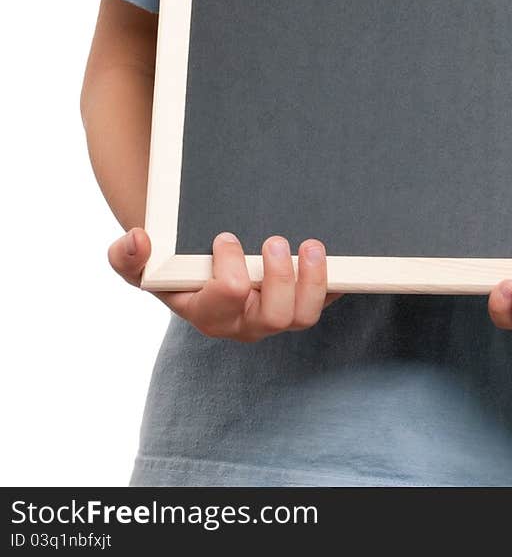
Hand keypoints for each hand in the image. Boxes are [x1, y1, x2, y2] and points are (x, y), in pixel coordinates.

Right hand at [108, 227, 344, 340]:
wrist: (197, 273)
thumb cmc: (170, 271)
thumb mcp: (141, 267)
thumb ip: (127, 258)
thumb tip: (138, 239)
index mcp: (208, 314)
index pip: (227, 300)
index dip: (230, 272)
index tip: (226, 238)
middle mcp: (245, 322)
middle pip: (276, 317)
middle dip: (280, 278)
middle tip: (275, 241)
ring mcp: (275, 315)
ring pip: (304, 316)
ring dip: (314, 281)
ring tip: (312, 246)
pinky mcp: (300, 303)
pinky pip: (325, 302)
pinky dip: (334, 283)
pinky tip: (336, 256)